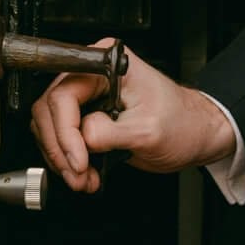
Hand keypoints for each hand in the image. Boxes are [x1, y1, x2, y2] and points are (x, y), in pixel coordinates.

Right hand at [29, 40, 234, 193]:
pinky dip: (68, 162)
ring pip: (50, 129)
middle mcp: (91, 77)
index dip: (65, 130)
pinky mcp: (86, 120)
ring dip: (62, 159)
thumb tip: (83, 138)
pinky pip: (61, 141)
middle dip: (61, 149)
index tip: (79, 158)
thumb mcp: (149, 130)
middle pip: (50, 112)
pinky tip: (86, 176)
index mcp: (106, 65)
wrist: (194, 135)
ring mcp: (87, 99)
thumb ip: (112, 133)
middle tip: (78, 173)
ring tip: (84, 179)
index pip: (64, 94)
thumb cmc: (183, 122)